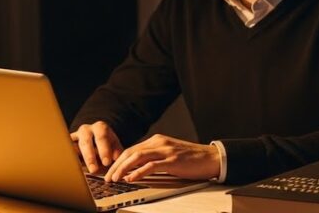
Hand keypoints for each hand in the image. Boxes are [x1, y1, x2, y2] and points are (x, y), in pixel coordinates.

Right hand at [70, 121, 122, 173]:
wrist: (96, 145)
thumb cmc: (108, 148)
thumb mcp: (115, 148)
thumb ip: (116, 152)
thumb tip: (116, 158)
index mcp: (100, 127)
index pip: (101, 136)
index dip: (104, 149)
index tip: (107, 163)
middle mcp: (86, 129)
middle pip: (85, 141)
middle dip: (90, 157)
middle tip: (94, 170)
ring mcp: (74, 136)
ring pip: (73, 147)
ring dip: (76, 162)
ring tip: (82, 172)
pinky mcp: (67, 145)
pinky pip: (66, 151)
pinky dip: (68, 159)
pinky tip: (71, 168)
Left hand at [104, 134, 219, 182]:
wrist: (211, 158)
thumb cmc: (191, 159)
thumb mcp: (169, 155)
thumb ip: (153, 159)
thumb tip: (135, 171)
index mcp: (157, 140)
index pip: (131, 149)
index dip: (118, 161)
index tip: (110, 171)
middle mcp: (159, 143)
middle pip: (131, 152)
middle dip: (116, 165)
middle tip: (108, 177)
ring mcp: (165, 151)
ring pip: (137, 157)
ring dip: (123, 168)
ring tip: (115, 178)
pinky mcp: (172, 160)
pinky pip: (151, 166)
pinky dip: (138, 172)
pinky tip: (131, 178)